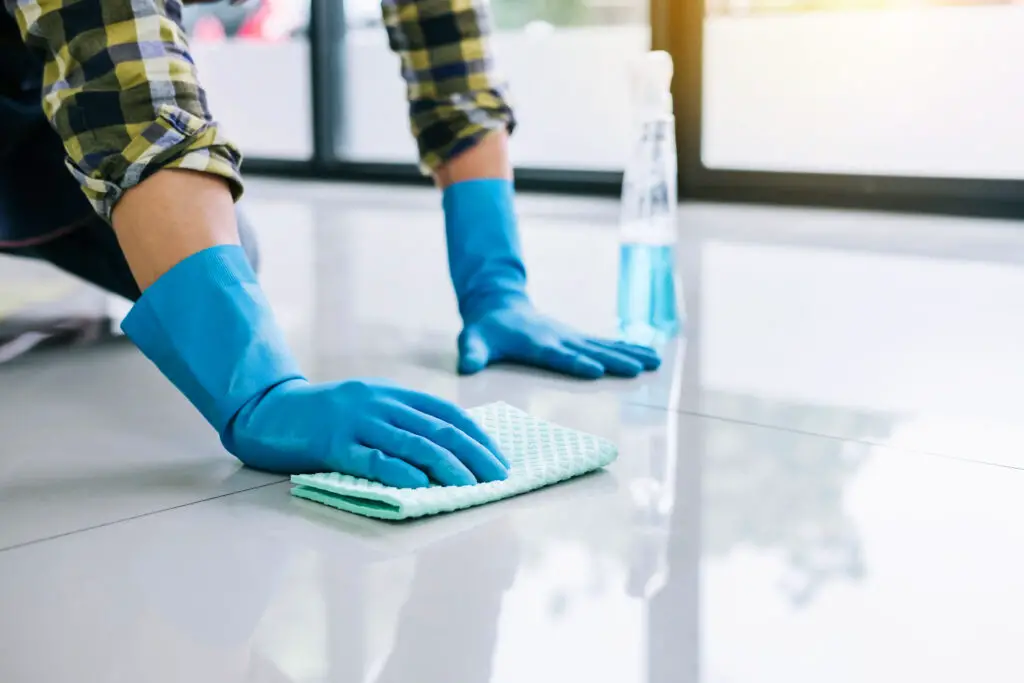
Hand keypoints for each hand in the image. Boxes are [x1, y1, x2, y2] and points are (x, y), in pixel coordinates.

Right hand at [230, 379, 509, 486]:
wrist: (268, 410)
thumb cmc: (322, 417)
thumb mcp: (368, 409)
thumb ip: (400, 422)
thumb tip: (445, 450)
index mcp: (391, 394)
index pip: (446, 413)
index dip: (476, 436)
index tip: (499, 458)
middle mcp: (380, 403)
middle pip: (437, 428)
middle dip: (473, 453)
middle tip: (497, 476)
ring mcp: (357, 421)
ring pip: (412, 443)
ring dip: (447, 465)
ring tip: (471, 484)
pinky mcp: (333, 442)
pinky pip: (372, 458)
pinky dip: (400, 471)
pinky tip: (420, 483)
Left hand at [457, 302, 660, 378]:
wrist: (498, 305)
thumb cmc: (485, 329)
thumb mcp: (473, 339)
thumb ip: (472, 353)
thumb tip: (466, 366)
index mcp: (537, 343)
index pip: (560, 355)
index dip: (576, 362)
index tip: (597, 370)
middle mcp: (559, 339)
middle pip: (592, 350)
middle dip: (617, 359)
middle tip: (641, 367)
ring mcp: (570, 337)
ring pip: (604, 346)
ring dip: (630, 354)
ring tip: (655, 361)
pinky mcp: (576, 338)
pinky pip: (605, 344)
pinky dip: (627, 348)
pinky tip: (648, 356)